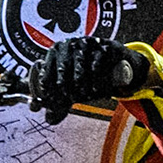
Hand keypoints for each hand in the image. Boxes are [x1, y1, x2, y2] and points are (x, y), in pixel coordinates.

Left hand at [29, 37, 147, 124]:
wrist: (115, 65)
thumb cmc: (86, 77)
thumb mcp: (71, 91)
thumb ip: (60, 104)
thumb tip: (50, 119)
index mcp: (56, 51)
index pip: (47, 65)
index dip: (47, 81)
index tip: (49, 95)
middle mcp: (70, 43)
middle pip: (63, 63)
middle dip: (64, 83)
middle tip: (69, 98)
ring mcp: (88, 42)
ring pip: (80, 61)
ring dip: (81, 80)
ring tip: (84, 94)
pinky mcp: (105, 45)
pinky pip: (98, 59)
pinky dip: (96, 75)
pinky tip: (96, 88)